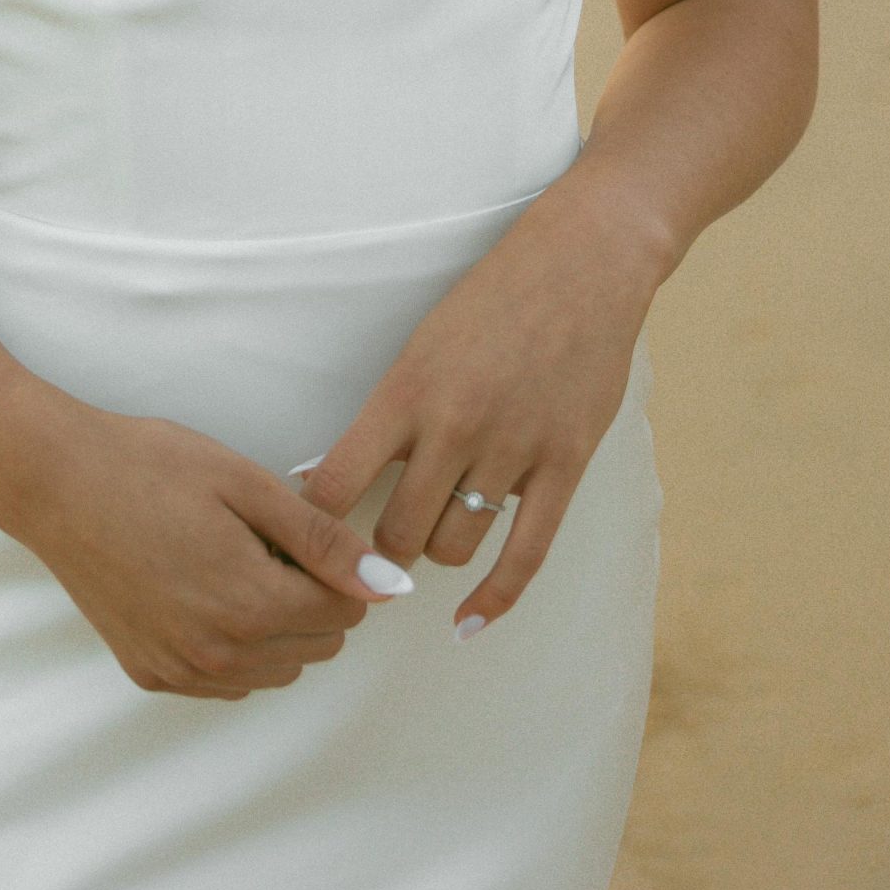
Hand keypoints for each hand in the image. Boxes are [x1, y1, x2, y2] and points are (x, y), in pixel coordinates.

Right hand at [0, 394, 415, 698]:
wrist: (56, 482)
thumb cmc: (150, 466)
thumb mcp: (246, 484)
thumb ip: (322, 539)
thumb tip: (388, 585)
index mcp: (251, 604)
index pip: (346, 612)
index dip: (335, 565)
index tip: (297, 529)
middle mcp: (220, 655)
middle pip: (317, 645)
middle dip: (311, 595)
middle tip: (262, 539)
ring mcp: (182, 671)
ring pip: (276, 668)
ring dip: (277, 623)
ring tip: (231, 559)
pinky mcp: (151, 674)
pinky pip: (227, 680)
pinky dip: (235, 645)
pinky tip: (203, 589)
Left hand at [292, 185, 661, 636]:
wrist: (579, 265)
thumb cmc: (491, 299)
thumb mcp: (421, 345)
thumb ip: (383, 416)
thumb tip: (318, 475)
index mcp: (408, 389)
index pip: (338, 482)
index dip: (315, 525)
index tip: (309, 539)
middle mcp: (455, 423)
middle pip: (397, 530)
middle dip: (381, 549)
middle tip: (377, 548)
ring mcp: (513, 446)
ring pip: (454, 544)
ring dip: (437, 550)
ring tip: (435, 531)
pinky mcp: (564, 463)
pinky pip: (525, 553)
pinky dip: (494, 598)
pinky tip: (467, 624)